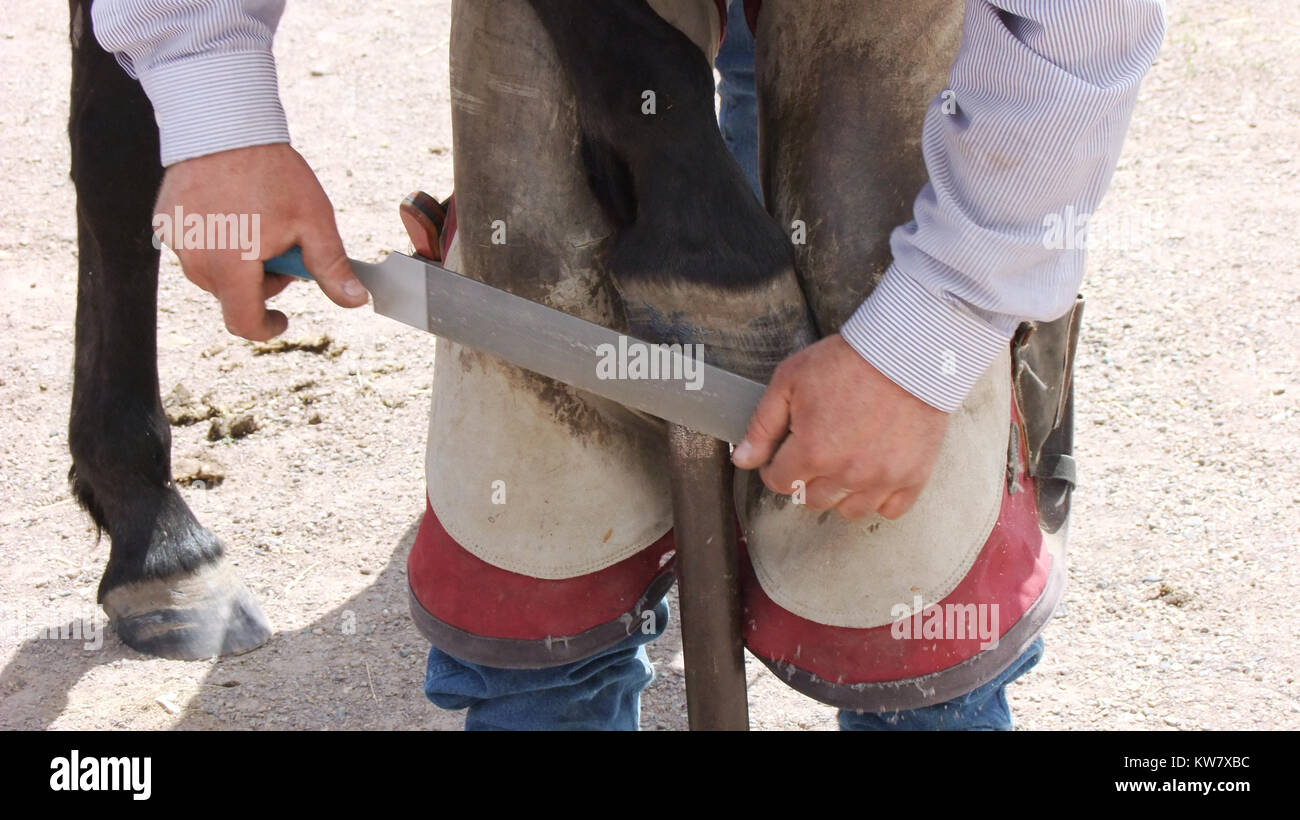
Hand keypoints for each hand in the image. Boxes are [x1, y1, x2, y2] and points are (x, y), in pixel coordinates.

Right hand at [153, 143, 367, 340]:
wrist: (224, 122)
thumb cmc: (272, 171)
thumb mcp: (313, 221)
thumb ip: (331, 268)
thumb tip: (355, 302)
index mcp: (230, 265)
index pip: (244, 322)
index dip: (267, 328)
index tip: (284, 318)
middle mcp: (195, 259)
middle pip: (231, 296)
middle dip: (260, 283)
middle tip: (282, 248)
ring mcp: (175, 240)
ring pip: (212, 274)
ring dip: (237, 264)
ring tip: (257, 226)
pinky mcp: (164, 222)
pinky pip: (194, 248)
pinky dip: (215, 243)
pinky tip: (233, 214)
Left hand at [731, 334, 949, 519]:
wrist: (907, 353)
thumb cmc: (847, 361)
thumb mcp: (790, 381)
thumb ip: (762, 425)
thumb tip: (742, 461)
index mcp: (813, 451)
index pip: (780, 483)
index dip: (776, 468)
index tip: (783, 455)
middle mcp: (847, 473)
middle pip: (812, 500)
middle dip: (805, 480)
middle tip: (813, 455)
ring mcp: (883, 478)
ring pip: (849, 511)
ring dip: (839, 494)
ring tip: (842, 466)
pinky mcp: (913, 476)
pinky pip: (891, 510)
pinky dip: (879, 499)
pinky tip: (873, 477)